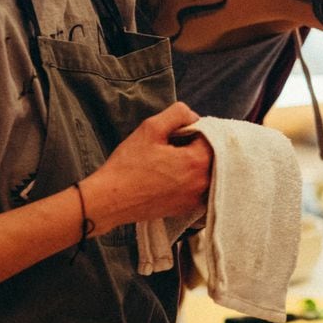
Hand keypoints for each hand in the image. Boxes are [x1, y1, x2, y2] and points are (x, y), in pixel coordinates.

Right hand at [82, 102, 211, 231]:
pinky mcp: (188, 209)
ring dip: (194, 163)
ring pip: (207, 172)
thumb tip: (194, 118)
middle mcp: (203, 183)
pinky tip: (170, 176)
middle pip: (212, 155)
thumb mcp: (151, 128)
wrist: (110, 200)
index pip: (211, 136)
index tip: (176, 133)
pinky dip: (191, 179)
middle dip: (196, 146)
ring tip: (169, 161)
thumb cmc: (129, 164)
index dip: (194, 130)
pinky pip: (199, 188)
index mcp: (197, 161)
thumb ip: (178, 114)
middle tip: (172, 145)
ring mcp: (197, 199)